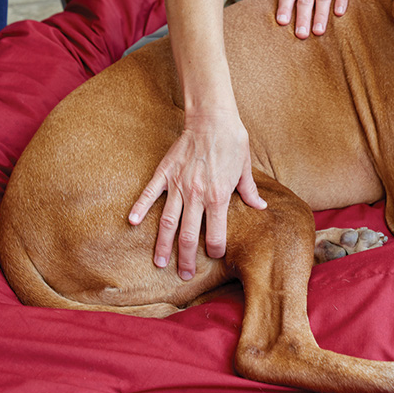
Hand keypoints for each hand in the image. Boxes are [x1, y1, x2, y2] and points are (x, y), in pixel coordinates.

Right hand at [128, 112, 265, 279]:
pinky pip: (150, 193)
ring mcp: (179, 184)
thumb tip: (260, 207)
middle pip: (189, 235)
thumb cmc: (232, 140)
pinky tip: (133, 222)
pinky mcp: (165, 172)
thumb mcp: (245, 166)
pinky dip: (141, 208)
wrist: (212, 116)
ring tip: (159, 262)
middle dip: (186, 258)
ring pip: (169, 222)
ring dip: (163, 244)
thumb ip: (249, 191)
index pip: (216, 233)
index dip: (216, 249)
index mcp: (219, 196)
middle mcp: (197, 195)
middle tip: (183, 275)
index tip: (214, 255)